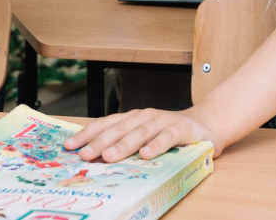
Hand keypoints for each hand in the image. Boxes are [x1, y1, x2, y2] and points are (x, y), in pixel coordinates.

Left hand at [63, 108, 218, 162]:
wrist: (206, 125)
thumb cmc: (169, 134)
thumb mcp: (144, 138)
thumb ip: (125, 145)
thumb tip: (95, 160)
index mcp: (132, 118)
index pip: (105, 124)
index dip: (87, 134)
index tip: (69, 146)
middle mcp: (144, 116)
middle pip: (118, 129)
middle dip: (100, 142)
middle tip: (85, 155)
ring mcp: (162, 120)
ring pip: (140, 132)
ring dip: (124, 144)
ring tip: (110, 156)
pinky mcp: (181, 128)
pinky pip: (167, 136)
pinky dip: (156, 145)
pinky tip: (146, 155)